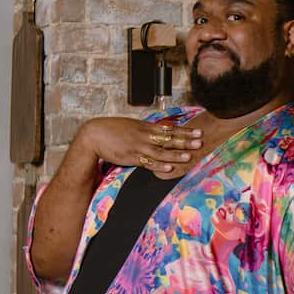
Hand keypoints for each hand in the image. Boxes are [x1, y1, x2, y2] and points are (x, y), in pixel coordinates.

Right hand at [72, 116, 203, 178]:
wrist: (94, 135)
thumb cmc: (113, 130)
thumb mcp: (133, 126)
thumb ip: (148, 129)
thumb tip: (163, 131)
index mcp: (146, 127)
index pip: (170, 129)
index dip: (185, 131)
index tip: (198, 132)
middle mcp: (144, 136)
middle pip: (168, 139)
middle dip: (185, 141)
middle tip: (200, 142)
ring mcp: (138, 147)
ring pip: (160, 151)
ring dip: (175, 154)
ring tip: (188, 156)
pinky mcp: (131, 157)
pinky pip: (147, 162)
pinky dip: (159, 165)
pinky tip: (169, 168)